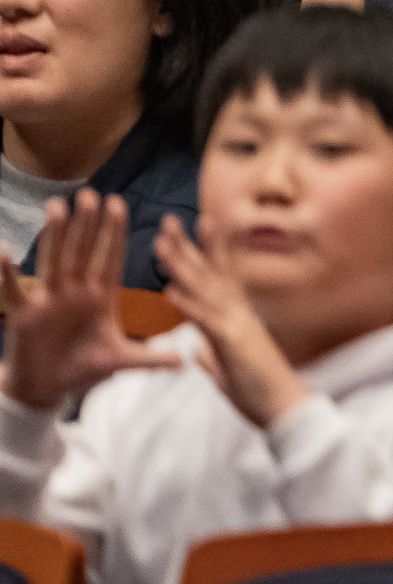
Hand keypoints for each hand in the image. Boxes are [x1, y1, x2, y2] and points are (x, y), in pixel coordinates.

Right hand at [0, 193, 183, 412]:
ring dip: (54, 235)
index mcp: (100, 297)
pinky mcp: (26, 315)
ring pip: (54, 261)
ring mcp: (49, 301)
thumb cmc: (83, 370)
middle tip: (90, 193)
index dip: (113, 232)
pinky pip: (15, 291)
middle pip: (82, 251)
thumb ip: (150, 358)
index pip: (109, 257)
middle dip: (87, 224)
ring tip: (57, 206)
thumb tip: (184, 360)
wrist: (48, 389)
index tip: (119, 203)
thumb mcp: (119, 361)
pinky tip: (4, 251)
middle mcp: (75, 292)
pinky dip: (8, 273)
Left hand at [155, 219, 307, 430]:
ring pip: (205, 287)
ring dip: (182, 265)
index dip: (208, 250)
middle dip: (188, 246)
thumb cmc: (261, 390)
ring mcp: (237, 324)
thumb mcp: (228, 369)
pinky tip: (169, 292)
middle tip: (169, 220)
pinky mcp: (233, 342)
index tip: (198, 223)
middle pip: (209, 272)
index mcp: (238, 317)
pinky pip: (206, 320)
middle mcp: (239, 313)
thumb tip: (194, 350)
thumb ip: (211, 355)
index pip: (220, 276)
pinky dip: (188, 305)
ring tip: (160, 244)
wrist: (285, 406)